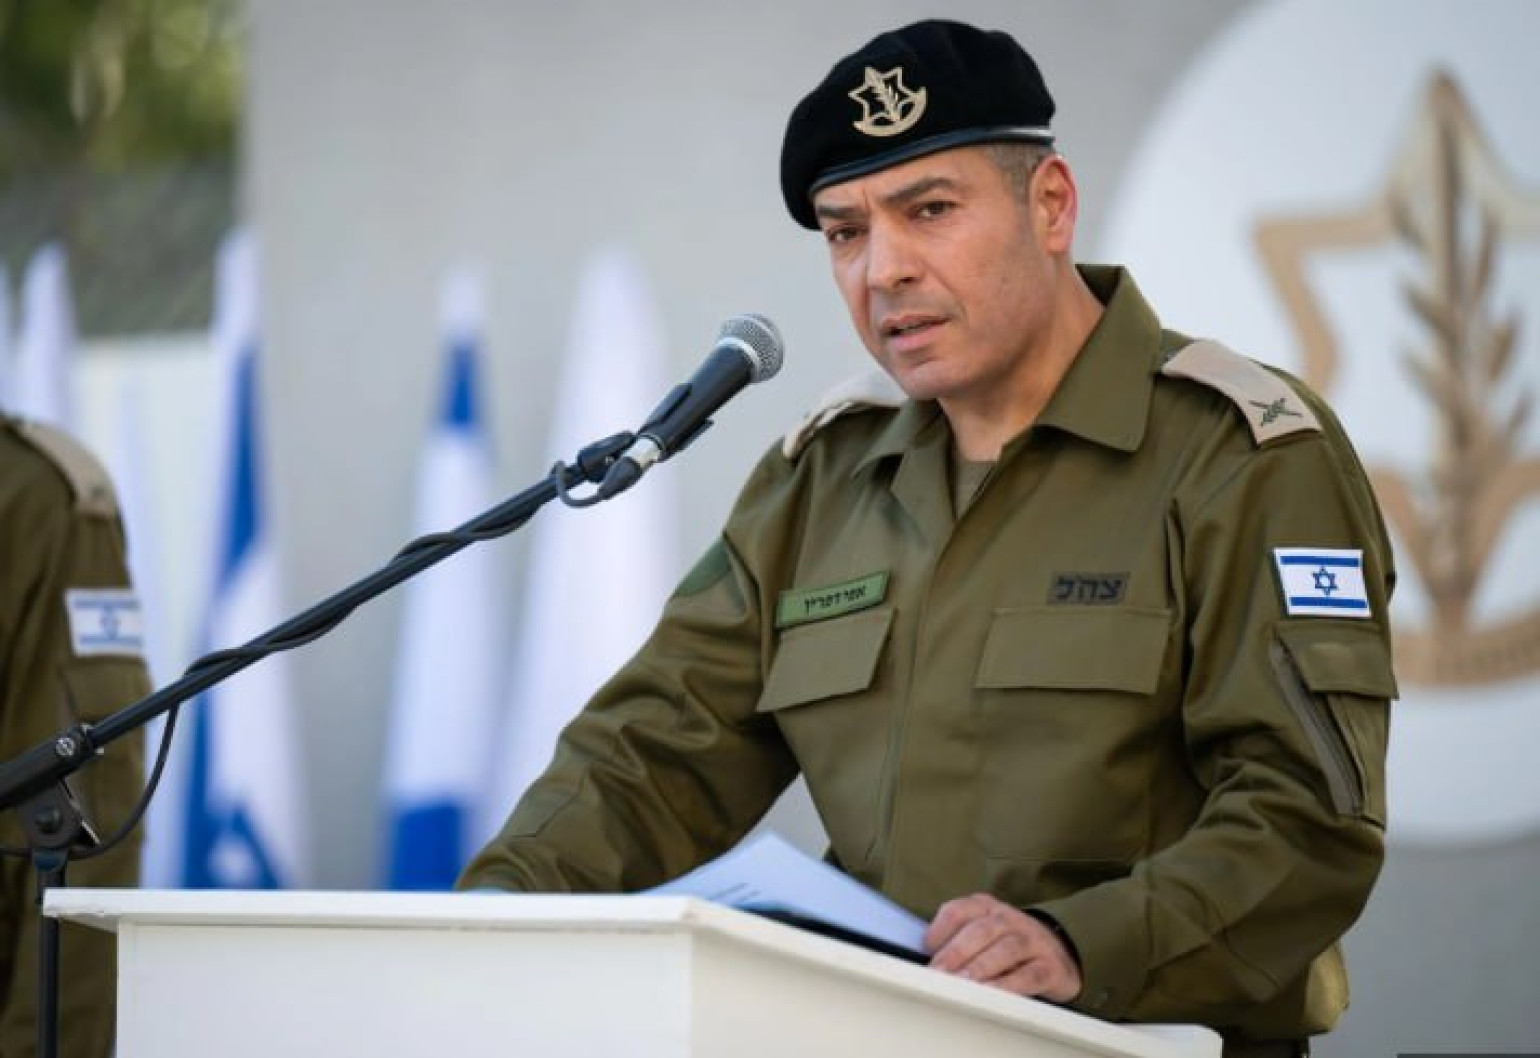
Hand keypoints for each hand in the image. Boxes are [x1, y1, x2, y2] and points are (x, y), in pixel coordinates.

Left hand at [924, 893, 1082, 1002]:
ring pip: (1006, 949)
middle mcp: (1009, 919)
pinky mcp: (1050, 967)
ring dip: (981, 968)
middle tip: (938, 973)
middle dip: (956, 952)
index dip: (940, 928)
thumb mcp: (982, 934)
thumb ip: (955, 941)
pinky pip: (1030, 975)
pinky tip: (994, 995)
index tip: (925, 948)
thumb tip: (924, 962)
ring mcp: (1032, 941)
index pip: (959, 910)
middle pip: (981, 930)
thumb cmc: (1007, 945)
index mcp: (986, 907)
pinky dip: (1010, 986)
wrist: (1060, 951)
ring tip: (963, 984)